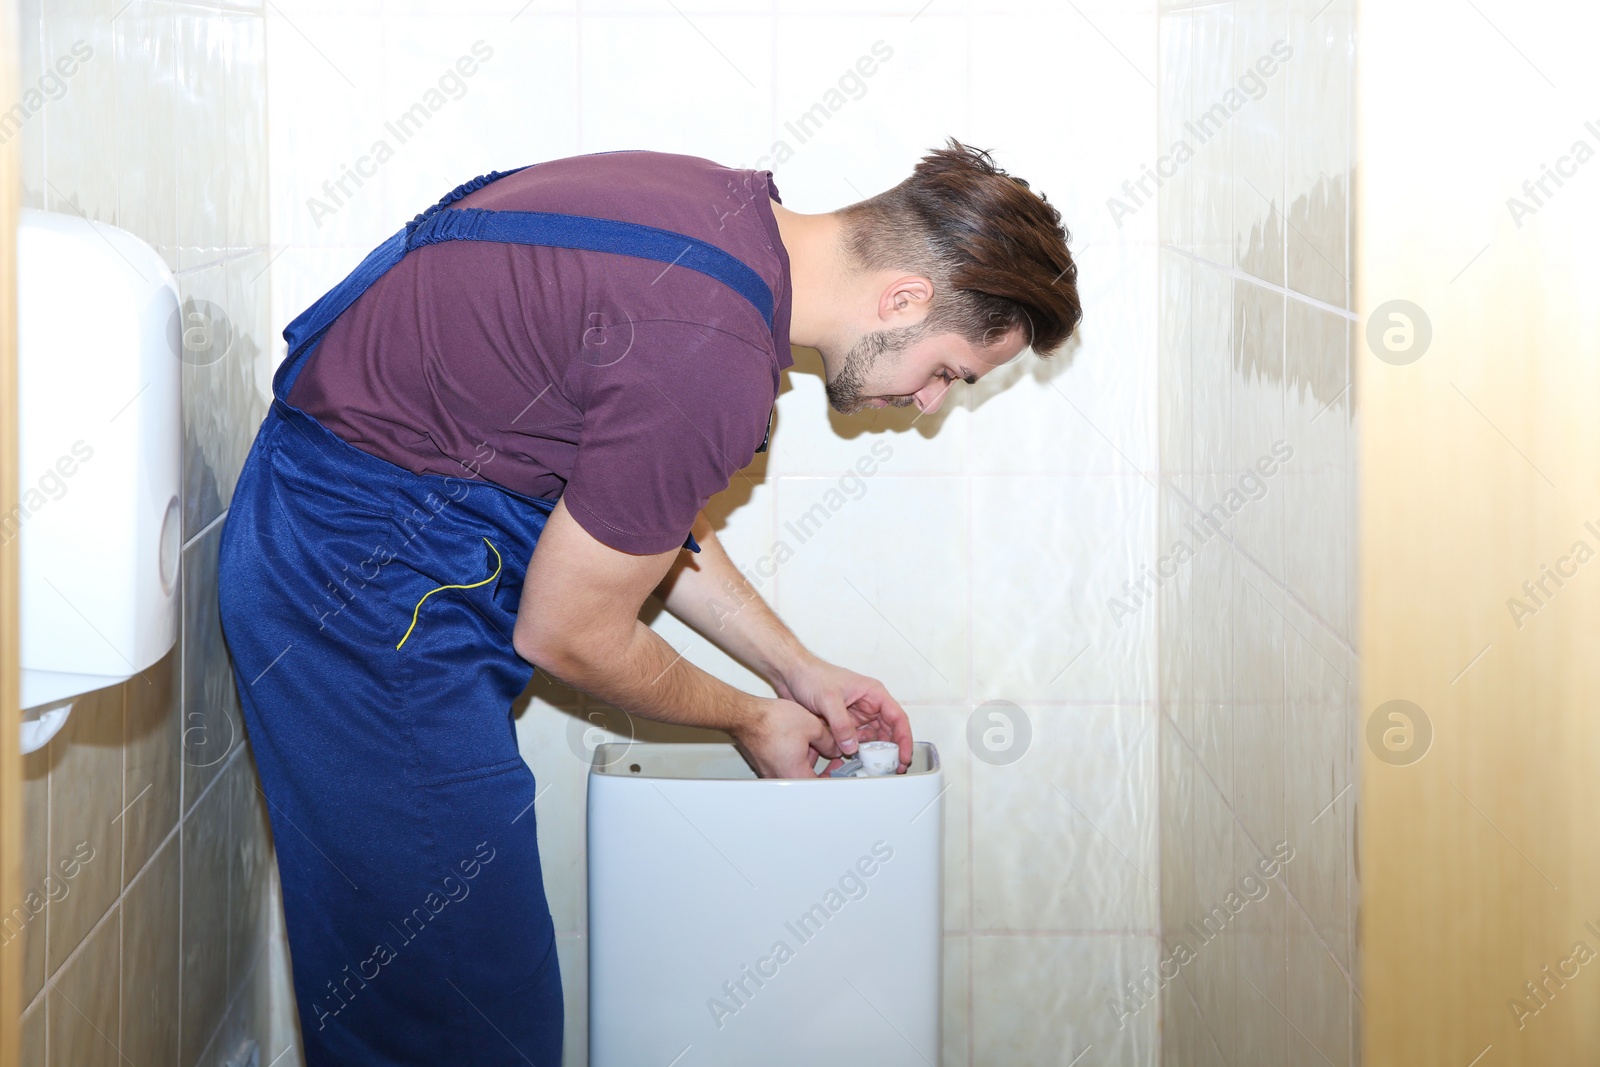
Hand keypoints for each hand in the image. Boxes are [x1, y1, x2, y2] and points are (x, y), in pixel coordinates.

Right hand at [731, 698, 841, 778]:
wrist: (746, 715)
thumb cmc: (771, 722)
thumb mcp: (812, 726)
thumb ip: (829, 741)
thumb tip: (834, 746)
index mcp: (795, 775)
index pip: (821, 784)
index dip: (834, 775)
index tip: (839, 767)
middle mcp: (780, 777)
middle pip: (808, 778)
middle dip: (820, 764)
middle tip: (828, 752)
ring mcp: (769, 771)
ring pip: (795, 770)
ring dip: (806, 758)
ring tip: (810, 740)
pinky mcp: (764, 763)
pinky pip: (783, 764)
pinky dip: (792, 755)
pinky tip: (795, 739)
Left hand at [774, 655, 913, 772]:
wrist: (791, 674)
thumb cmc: (811, 675)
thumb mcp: (828, 699)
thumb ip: (841, 724)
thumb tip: (851, 747)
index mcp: (873, 693)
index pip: (897, 717)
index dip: (904, 738)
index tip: (904, 756)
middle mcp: (868, 705)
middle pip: (888, 732)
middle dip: (891, 751)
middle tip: (891, 769)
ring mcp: (856, 716)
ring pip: (871, 739)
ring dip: (872, 753)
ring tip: (872, 768)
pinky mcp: (843, 724)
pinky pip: (855, 741)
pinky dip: (856, 751)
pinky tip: (853, 761)